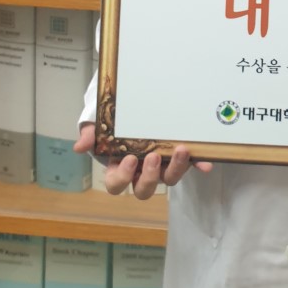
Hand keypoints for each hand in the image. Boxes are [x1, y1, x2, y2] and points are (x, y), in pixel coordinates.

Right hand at [73, 124, 212, 199]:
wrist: (131, 98)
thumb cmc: (111, 115)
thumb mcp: (96, 119)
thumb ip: (89, 132)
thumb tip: (80, 147)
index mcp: (119, 166)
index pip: (116, 184)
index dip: (122, 178)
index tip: (129, 159)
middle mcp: (140, 170)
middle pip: (144, 189)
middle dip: (149, 177)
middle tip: (153, 156)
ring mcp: (161, 165)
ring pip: (168, 179)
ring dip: (175, 169)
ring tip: (180, 150)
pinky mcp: (178, 156)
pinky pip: (190, 165)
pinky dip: (198, 165)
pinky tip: (206, 164)